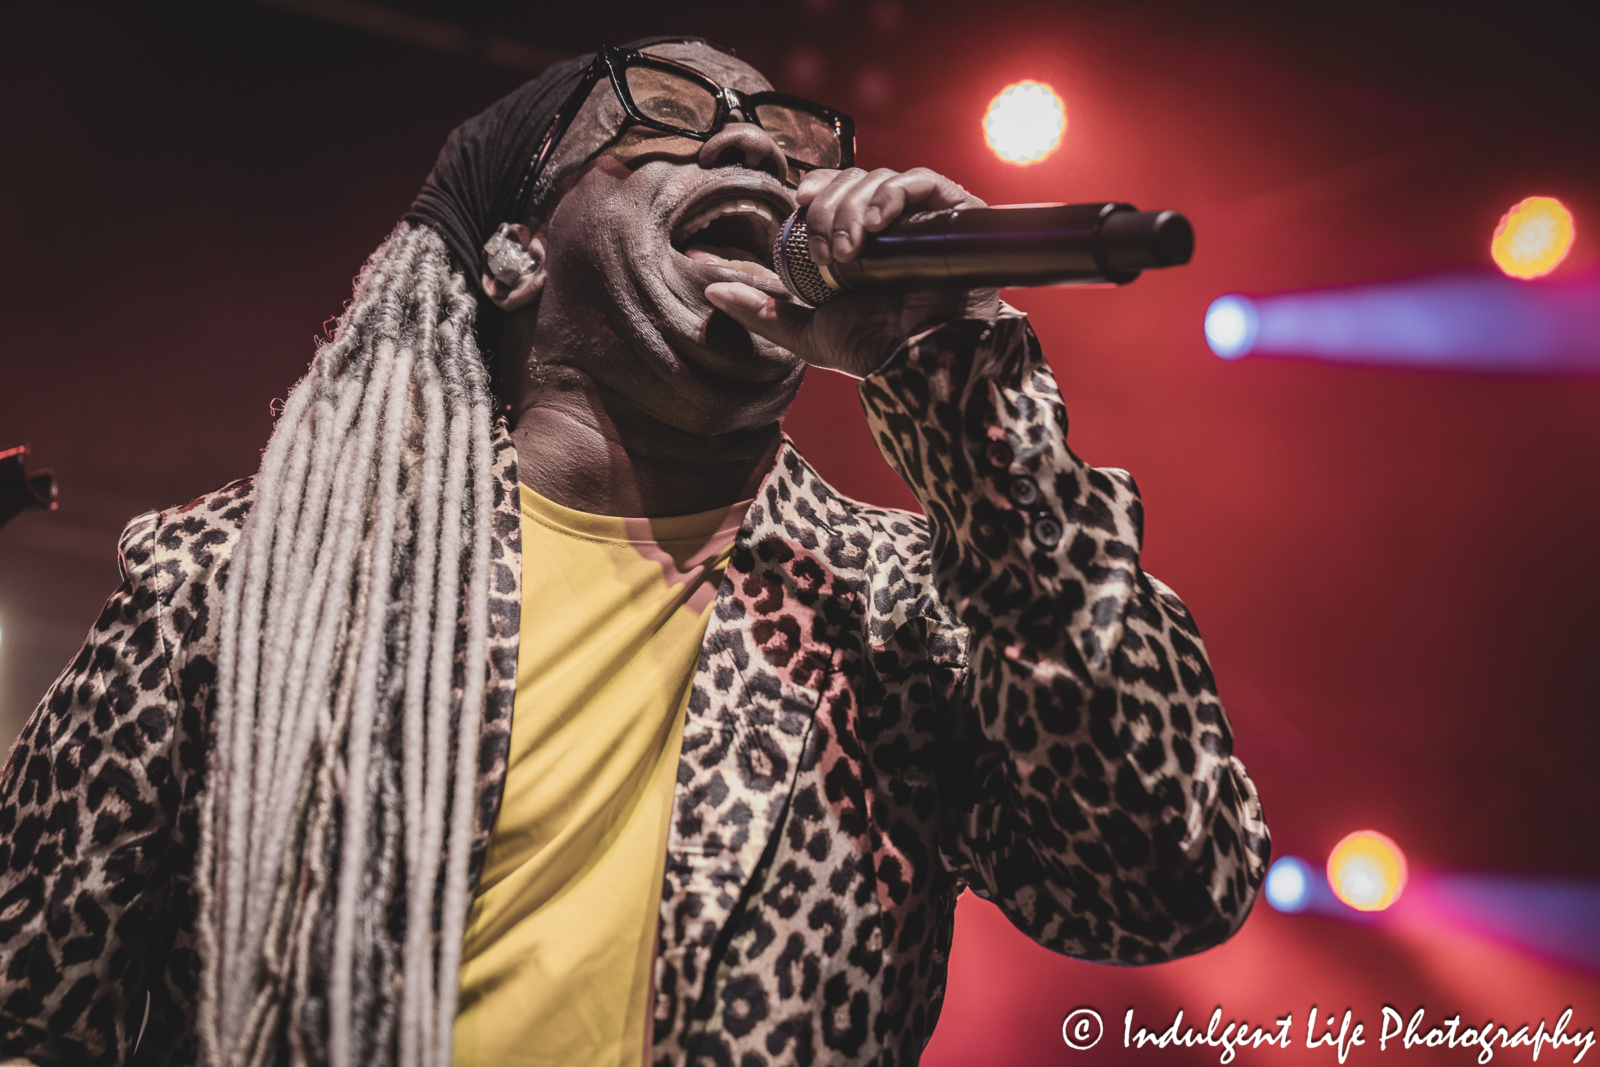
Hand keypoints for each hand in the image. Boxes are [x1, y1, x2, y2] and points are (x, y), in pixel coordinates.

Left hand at [705, 167, 1000, 377]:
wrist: (920, 364)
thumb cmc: (872, 351)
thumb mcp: (805, 331)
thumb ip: (760, 311)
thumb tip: (710, 289)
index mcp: (857, 243)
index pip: (832, 193)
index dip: (815, 189)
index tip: (796, 201)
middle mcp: (889, 226)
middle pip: (851, 183)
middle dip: (829, 209)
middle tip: (826, 252)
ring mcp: (921, 219)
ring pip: (879, 180)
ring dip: (853, 207)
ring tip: (850, 252)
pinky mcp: (953, 217)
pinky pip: (921, 182)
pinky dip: (893, 194)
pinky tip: (876, 223)